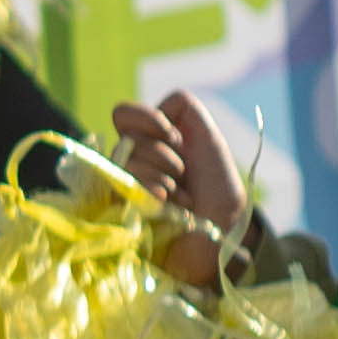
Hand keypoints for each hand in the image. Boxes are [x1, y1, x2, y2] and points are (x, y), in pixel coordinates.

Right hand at [105, 93, 252, 286]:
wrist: (222, 231)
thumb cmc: (218, 188)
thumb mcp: (208, 137)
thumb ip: (183, 107)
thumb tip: (154, 110)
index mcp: (150, 140)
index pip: (123, 114)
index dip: (147, 119)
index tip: (175, 137)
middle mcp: (131, 159)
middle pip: (127, 138)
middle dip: (164, 156)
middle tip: (185, 176)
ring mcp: (121, 184)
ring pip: (125, 161)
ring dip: (162, 177)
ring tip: (180, 197)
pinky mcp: (116, 208)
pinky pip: (120, 184)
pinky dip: (150, 191)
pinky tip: (168, 205)